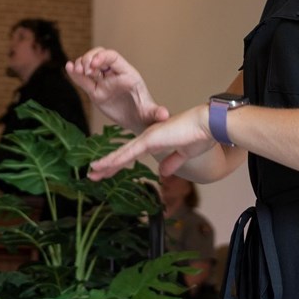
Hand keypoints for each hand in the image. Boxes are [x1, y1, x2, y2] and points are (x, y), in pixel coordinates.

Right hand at [66, 48, 169, 133]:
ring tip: (77, 71)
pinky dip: (74, 72)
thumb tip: (164, 115)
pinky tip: (68, 68)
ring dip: (81, 64)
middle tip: (84, 69)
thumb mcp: (150, 114)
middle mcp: (114, 74)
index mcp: (127, 74)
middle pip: (99, 55)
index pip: (113, 57)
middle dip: (89, 58)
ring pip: (89, 64)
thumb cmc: (145, 115)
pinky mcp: (95, 90)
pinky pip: (83, 78)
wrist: (137, 121)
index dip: (102, 57)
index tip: (93, 65)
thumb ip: (156, 113)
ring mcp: (103, 81)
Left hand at [87, 104, 215, 179]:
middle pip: (122, 154)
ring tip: (91, 172)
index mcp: (155, 140)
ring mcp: (146, 138)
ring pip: (121, 154)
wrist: (207, 124)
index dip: (119, 163)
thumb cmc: (200, 136)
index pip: (132, 155)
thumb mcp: (185, 153)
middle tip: (92, 174)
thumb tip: (162, 173)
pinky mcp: (149, 140)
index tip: (107, 172)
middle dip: (107, 166)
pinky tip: (102, 165)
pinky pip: (128, 153)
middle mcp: (147, 138)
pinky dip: (113, 160)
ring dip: (105, 164)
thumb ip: (172, 161)